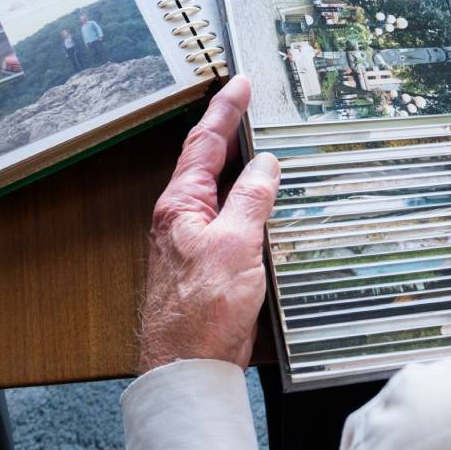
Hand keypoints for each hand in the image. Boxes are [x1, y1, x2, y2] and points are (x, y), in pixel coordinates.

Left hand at [137, 76, 278, 373]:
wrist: (189, 366)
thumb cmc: (201, 312)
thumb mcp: (235, 244)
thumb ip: (251, 199)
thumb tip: (265, 164)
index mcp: (181, 206)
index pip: (204, 143)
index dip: (225, 109)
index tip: (240, 83)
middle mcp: (183, 219)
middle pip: (209, 162)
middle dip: (230, 130)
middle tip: (252, 102)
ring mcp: (195, 241)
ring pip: (223, 191)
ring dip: (244, 168)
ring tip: (267, 143)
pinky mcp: (210, 263)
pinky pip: (233, 219)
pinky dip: (251, 202)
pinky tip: (269, 203)